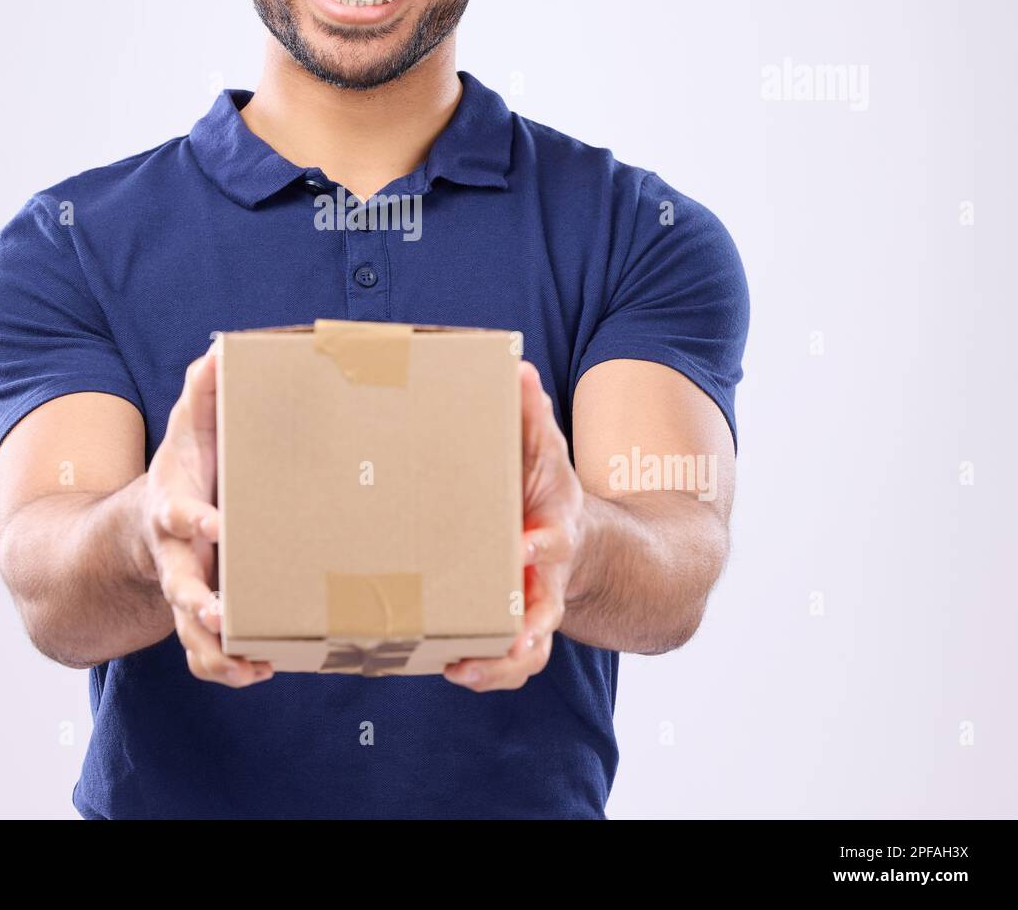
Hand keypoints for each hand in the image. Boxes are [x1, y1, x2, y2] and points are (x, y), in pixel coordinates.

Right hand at [140, 348, 273, 686]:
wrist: (144, 528)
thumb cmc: (182, 474)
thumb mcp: (186, 432)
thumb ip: (202, 396)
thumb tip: (218, 349)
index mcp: (173, 508)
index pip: (176, 513)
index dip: (193, 519)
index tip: (215, 523)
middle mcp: (175, 557)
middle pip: (176, 584)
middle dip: (196, 599)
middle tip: (218, 610)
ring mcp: (185, 592)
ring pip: (189, 633)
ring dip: (215, 650)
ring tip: (249, 661)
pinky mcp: (201, 618)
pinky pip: (205, 654)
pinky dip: (229, 667)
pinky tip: (262, 668)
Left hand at [443, 359, 585, 690]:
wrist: (581, 543)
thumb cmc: (548, 493)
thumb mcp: (544, 453)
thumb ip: (530, 416)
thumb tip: (515, 364)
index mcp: (555, 528)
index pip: (555, 537)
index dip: (542, 544)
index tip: (524, 546)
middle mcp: (548, 576)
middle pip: (546, 605)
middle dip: (529, 619)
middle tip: (510, 632)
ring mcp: (534, 608)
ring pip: (531, 647)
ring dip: (504, 660)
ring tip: (466, 665)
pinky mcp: (516, 631)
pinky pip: (509, 661)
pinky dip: (487, 670)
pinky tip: (452, 667)